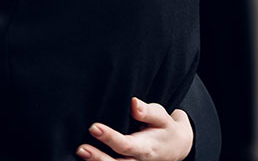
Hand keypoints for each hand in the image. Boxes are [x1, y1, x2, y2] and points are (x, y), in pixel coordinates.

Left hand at [77, 98, 192, 160]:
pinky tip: (84, 159)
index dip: (109, 137)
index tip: (94, 127)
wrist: (177, 147)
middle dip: (98, 158)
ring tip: (80, 153)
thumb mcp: (162, 118)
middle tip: (81, 149)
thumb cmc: (165, 128)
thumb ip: (148, 112)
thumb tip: (134, 103)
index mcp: (146, 148)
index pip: (126, 145)